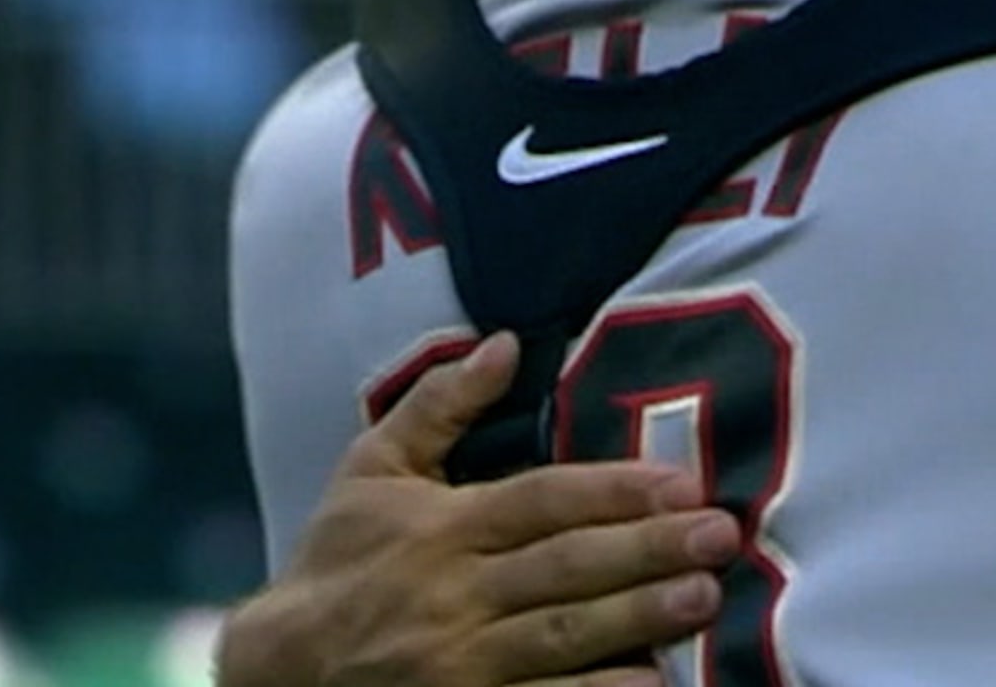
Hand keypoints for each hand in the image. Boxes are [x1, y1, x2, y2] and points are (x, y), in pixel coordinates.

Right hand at [216, 332, 739, 686]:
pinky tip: (657, 684)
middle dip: (645, 551)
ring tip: (703, 600)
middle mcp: (453, 596)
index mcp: (441, 528)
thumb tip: (505, 342)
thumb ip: (440, 404)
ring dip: (636, 620)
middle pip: (563, 569)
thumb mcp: (371, 470)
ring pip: (560, 639)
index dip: (612, 491)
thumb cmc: (337, 561)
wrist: (276, 673)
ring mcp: (460, 665)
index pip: (540, 502)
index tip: (682, 481)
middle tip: (719, 536)